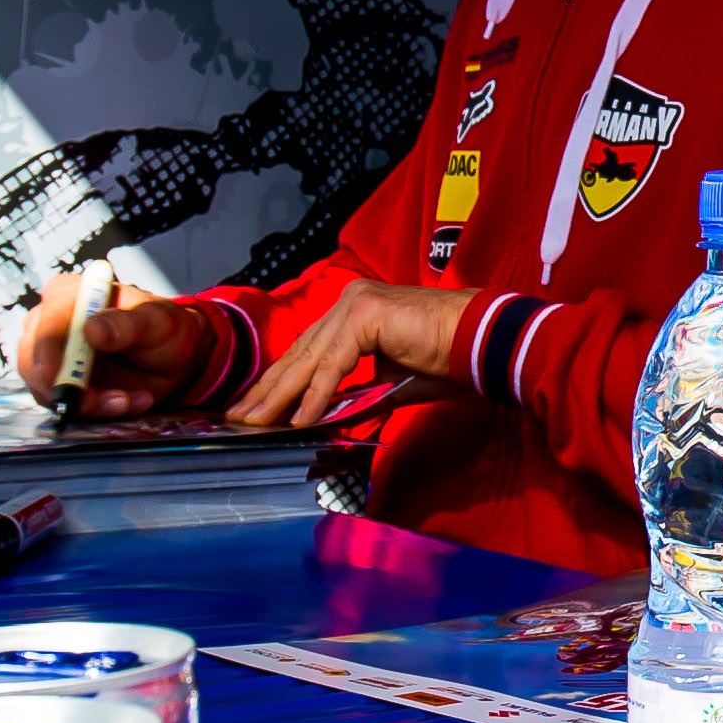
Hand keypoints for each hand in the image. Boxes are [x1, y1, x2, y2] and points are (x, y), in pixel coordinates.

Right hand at [20, 268, 203, 418]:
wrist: (170, 363)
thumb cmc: (161, 331)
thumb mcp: (156, 322)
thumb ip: (127, 324)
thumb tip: (91, 329)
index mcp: (70, 295)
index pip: (48, 321)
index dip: (50, 351)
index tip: (64, 380)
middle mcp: (49, 323)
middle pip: (34, 360)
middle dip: (69, 388)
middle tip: (111, 400)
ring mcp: (49, 357)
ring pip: (47, 389)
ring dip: (89, 404)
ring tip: (129, 400)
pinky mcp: (57, 385)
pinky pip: (64, 405)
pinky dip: (96, 411)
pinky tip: (127, 402)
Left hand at [228, 276, 481, 430]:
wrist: (484, 341)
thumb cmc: (448, 360)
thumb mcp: (392, 381)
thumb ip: (358, 392)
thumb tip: (329, 418)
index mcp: (354, 310)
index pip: (307, 350)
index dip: (280, 383)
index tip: (257, 409)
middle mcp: (349, 300)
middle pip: (299, 352)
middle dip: (268, 390)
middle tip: (239, 419)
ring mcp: (356, 302)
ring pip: (309, 357)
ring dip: (281, 396)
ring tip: (257, 422)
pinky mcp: (366, 313)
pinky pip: (334, 363)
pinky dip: (316, 394)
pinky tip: (299, 419)